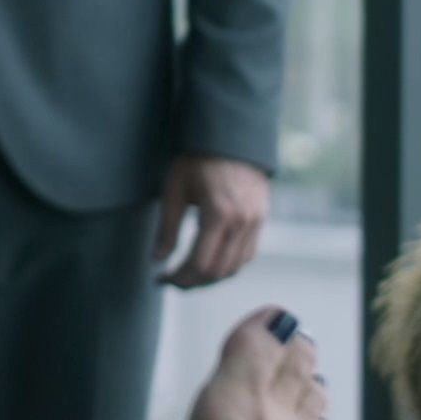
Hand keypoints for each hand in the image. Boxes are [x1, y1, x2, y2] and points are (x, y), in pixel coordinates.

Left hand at [156, 153, 269, 287]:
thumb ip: (167, 228)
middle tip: (171, 281)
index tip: (160, 279)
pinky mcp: (262, 219)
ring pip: (235, 267)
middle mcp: (243, 222)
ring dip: (210, 278)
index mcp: (219, 214)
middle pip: (218, 271)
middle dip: (192, 282)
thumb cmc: (197, 159)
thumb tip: (157, 260)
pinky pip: (247, 254)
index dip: (179, 278)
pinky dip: (228, 265)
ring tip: (187, 276)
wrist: (231, 137)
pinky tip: (209, 263)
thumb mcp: (175, 190)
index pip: (199, 263)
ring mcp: (256, 222)